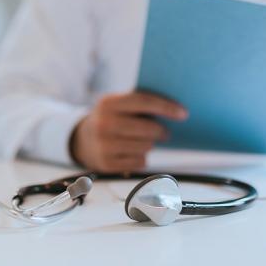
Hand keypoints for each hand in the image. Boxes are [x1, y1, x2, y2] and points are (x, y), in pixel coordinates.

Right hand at [70, 92, 187, 172]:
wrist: (82, 139)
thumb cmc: (111, 118)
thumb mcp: (118, 104)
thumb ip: (140, 102)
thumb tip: (175, 109)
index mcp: (108, 103)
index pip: (143, 102)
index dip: (166, 107)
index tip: (184, 113)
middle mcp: (104, 123)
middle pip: (147, 129)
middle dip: (162, 131)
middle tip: (166, 133)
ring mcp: (103, 145)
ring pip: (145, 147)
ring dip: (150, 144)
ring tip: (143, 141)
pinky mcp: (107, 164)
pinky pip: (139, 162)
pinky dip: (141, 157)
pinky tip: (133, 151)